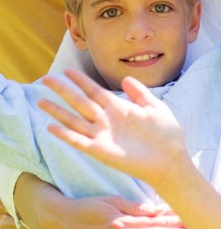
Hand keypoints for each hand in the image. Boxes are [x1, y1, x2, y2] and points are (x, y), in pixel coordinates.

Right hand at [39, 69, 188, 189]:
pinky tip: (50, 127)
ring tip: (41, 101)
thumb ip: (140, 93)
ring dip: (57, 112)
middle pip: (80, 102)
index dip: (81, 81)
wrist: (171, 158)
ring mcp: (103, 135)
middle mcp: (107, 120)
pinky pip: (79, 141)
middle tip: (45, 79)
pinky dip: (65, 135)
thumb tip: (125, 78)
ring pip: (74, 120)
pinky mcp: (101, 151)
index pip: (95, 91)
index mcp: (119, 108)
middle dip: (63, 90)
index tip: (67, 70)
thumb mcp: (155, 107)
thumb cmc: (166, 133)